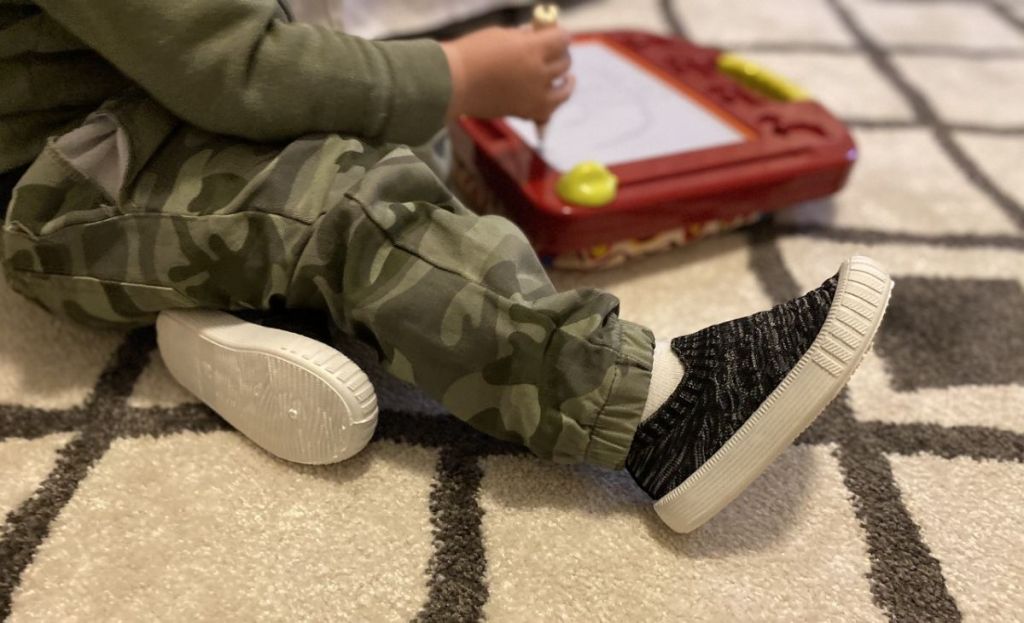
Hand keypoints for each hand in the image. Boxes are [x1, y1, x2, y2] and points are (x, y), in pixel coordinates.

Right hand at [441, 26, 574, 122]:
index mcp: (532, 48)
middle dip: (561, 55)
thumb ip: (524, 37)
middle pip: (564, 62)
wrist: (452, 83)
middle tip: (556, 53)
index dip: (561, 35)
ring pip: (564, 88)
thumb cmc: (471, 55)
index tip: (559, 35)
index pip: (562, 39)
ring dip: (566, 81)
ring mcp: (534, 95)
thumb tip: (538, 36)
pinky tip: (556, 95)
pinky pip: (550, 109)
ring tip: (567, 78)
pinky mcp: (526, 112)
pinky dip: (555, 102)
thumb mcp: (501, 35)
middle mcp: (538, 72)